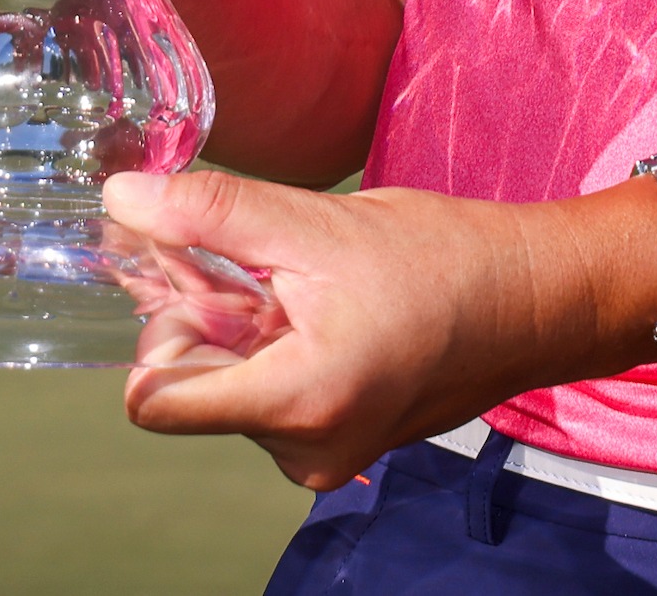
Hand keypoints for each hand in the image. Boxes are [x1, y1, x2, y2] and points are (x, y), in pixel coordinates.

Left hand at [104, 167, 656, 489]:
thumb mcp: (319, 222)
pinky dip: (277, 354)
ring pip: (227, 391)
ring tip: (314, 292)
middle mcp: (302, 452)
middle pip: (188, 390)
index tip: (202, 274)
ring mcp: (322, 458)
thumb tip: (121, 198)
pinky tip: (328, 316)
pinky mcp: (338, 450)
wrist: (536, 299)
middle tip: (273, 271)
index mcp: (296, 402)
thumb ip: (212, 213)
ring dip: (247, 334)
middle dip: (211, 322)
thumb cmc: (445, 258)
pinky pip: (266, 402)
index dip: (162, 327)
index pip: (153, 401)